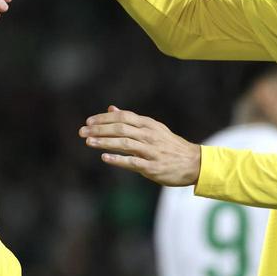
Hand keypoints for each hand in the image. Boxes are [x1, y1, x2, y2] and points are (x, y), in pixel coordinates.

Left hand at [80, 106, 200, 185]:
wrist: (194, 163)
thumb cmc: (169, 146)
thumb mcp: (153, 128)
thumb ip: (131, 120)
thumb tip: (111, 108)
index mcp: (148, 125)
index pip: (123, 117)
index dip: (104, 118)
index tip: (88, 121)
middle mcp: (149, 135)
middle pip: (120, 128)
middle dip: (100, 129)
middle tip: (82, 131)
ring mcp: (151, 151)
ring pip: (124, 143)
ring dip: (105, 142)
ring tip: (89, 142)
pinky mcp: (152, 167)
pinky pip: (133, 162)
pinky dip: (118, 159)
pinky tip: (105, 157)